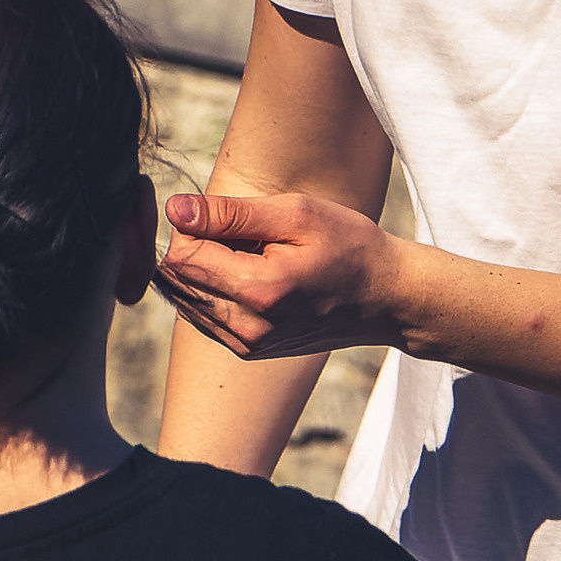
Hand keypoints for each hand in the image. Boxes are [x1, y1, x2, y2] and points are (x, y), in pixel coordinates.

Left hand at [158, 191, 409, 359]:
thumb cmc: (347, 245)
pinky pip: (204, 316)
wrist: (385, 296)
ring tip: (251, 255)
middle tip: (241, 233)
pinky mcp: (248, 351)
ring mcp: (247, 345)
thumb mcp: (295, 214)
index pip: (181, 258)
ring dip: (205, 271)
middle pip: (178, 280)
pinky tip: (252, 276)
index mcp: (259, 291)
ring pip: (185, 300)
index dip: (191, 227)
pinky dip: (215, 291)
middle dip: (196, 248)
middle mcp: (247, 327)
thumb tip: (175, 209)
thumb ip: (230, 213)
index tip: (226, 216)